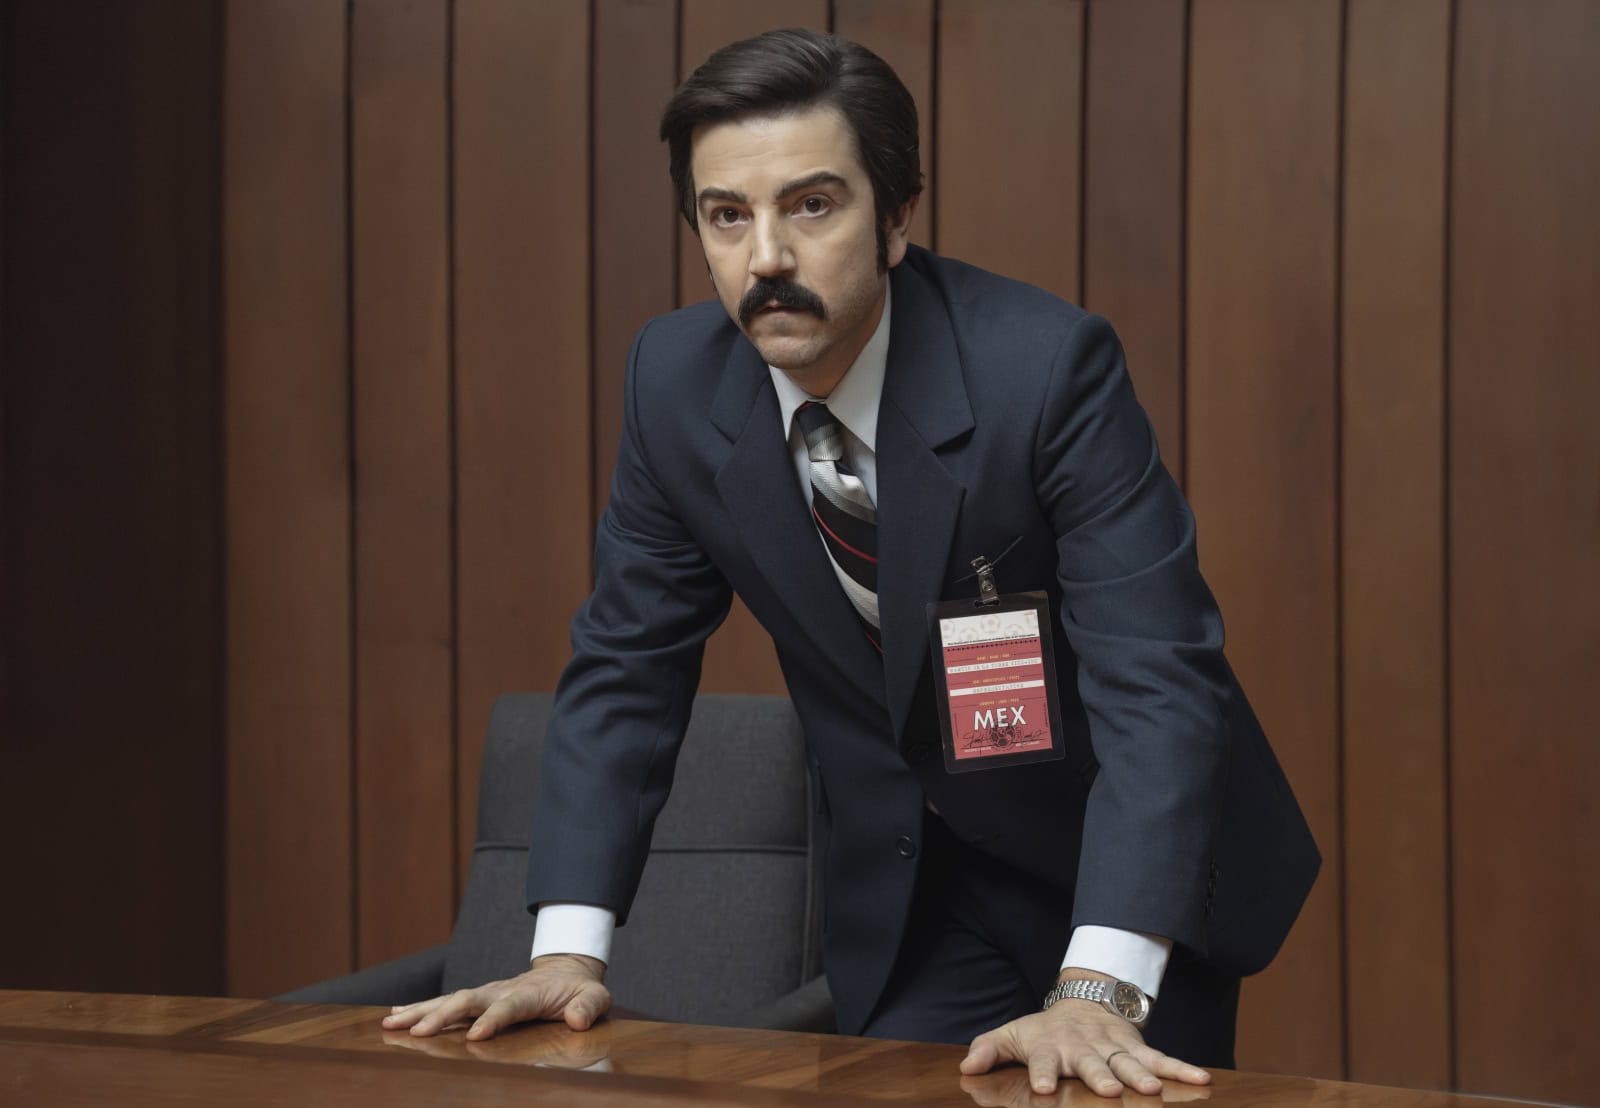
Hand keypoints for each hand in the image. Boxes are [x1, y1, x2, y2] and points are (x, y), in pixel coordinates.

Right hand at [380, 953, 609, 1040]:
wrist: (566, 971)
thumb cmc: (580, 990)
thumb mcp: (595, 997)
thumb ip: (588, 1007)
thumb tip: (576, 1020)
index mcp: (529, 994)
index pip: (508, 1006)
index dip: (492, 1019)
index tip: (474, 1036)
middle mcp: (501, 990)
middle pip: (467, 1000)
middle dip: (441, 1015)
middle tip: (416, 1032)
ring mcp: (486, 992)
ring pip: (449, 1000)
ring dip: (420, 1011)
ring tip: (390, 1021)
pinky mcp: (477, 999)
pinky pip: (445, 1002)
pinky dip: (419, 1007)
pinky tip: (394, 1015)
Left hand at [958, 973, 1209, 1098]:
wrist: (1084, 1003)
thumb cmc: (1044, 1030)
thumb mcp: (1012, 1034)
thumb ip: (989, 1048)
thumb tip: (966, 1066)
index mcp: (1051, 1046)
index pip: (1045, 1060)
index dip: (1044, 1073)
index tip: (1046, 1088)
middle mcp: (1084, 1047)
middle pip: (1092, 1063)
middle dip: (1100, 1075)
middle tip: (1109, 1090)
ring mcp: (1114, 1047)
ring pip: (1129, 1062)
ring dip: (1141, 1075)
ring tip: (1153, 1091)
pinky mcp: (1138, 1049)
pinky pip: (1162, 1060)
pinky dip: (1181, 1069)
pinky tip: (1201, 1079)